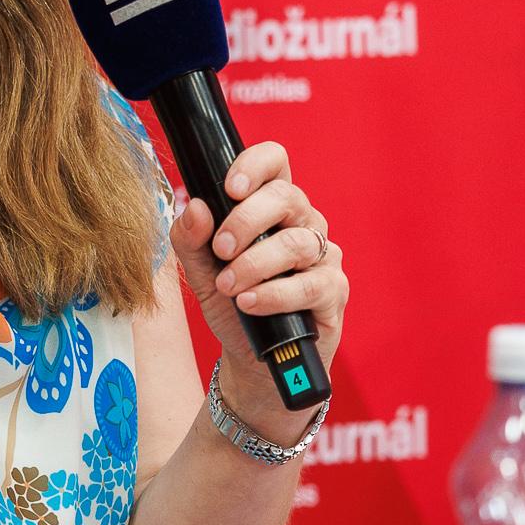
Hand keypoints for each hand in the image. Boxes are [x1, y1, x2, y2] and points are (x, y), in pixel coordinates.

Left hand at [173, 141, 348, 445]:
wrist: (253, 362)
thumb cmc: (234, 306)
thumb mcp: (200, 272)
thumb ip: (190, 239)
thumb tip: (191, 205)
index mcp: (272, 207)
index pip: (276, 162)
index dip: (256, 164)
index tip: (229, 187)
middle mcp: (303, 223)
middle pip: (287, 197)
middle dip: (246, 220)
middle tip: (220, 249)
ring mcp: (323, 256)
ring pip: (297, 243)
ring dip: (255, 264)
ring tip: (229, 287)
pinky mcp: (334, 291)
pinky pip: (310, 285)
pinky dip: (274, 294)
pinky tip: (250, 303)